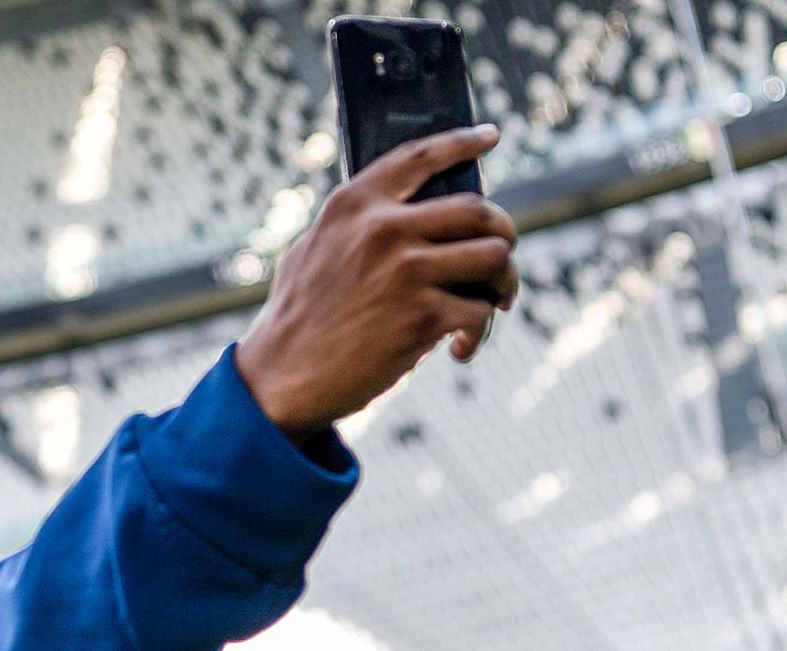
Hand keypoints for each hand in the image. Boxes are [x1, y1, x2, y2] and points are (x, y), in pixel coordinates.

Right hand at [236, 125, 520, 443]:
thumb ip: (355, 227)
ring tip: (494, 302)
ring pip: (494, 257)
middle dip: (504, 232)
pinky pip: (479, 312)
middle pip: (478, 210)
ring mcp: (406, 272)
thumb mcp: (312, 250)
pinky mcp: (422, 316)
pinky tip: (457, 349)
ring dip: (504, 282)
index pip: (420, 158)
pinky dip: (476, 334)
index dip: (462, 141)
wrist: (281, 377)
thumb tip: (405, 216)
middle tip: (501, 255)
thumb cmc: (297, 318)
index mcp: (354, 206)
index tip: (489, 137)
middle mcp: (383, 230)